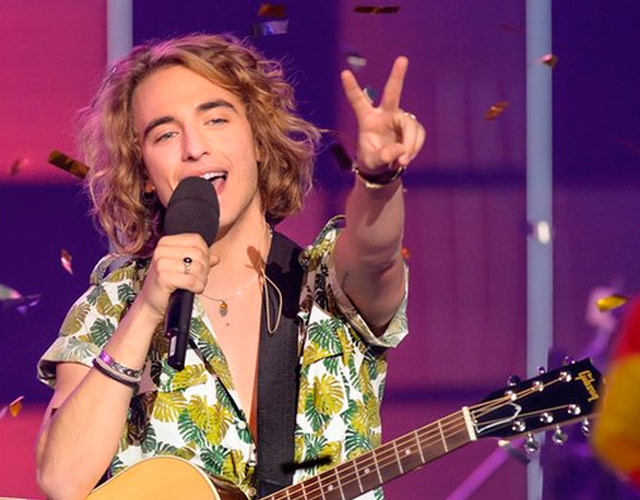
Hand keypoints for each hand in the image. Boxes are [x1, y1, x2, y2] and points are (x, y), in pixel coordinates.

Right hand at [137, 234, 218, 320]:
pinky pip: (191, 280)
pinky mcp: (162, 276)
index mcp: (166, 242)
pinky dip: (197, 287)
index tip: (203, 266)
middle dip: (205, 269)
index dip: (206, 253)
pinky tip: (193, 290)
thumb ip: (200, 260)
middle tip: (200, 279)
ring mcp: (160, 262)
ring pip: (197, 267)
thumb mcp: (183, 268)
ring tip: (196, 285)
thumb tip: (216, 257)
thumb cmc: (167, 284)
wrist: (151, 303)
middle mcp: (161, 249)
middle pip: (199, 253)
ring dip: (202, 280)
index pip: (196, 240)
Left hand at [341, 56, 425, 171]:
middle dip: (397, 76)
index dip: (351, 88)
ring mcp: (399, 118)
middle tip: (402, 59)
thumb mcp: (372, 162)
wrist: (384, 167)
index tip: (344, 73)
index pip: (358, 101)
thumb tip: (401, 150)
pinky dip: (415, 147)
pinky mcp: (412, 126)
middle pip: (392, 93)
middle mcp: (384, 114)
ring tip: (402, 161)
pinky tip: (407, 157)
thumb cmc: (372, 161)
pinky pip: (418, 134)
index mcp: (367, 119)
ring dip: (409, 144)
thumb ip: (383, 156)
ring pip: (410, 125)